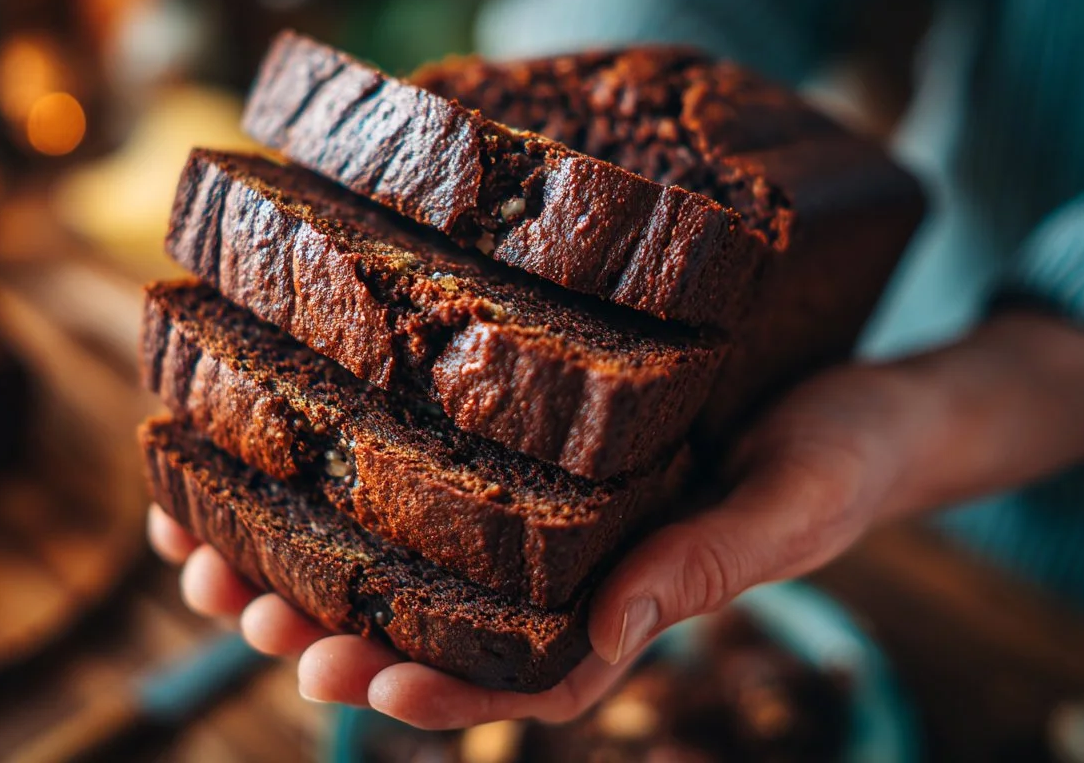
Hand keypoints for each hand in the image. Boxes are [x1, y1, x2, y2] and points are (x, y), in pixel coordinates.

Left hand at [151, 312, 1083, 728]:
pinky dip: (348, 476)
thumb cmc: (843, 454)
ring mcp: (547, 509)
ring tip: (219, 556)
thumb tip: (605, 633)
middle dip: (342, 634)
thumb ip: (709, 565)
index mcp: (629, 605)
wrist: (864, 392)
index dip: (442, 691)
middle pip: (443, 628)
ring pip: (419, 560)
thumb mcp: (792, 504)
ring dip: (315, 565)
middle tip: (256, 616)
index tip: (364, 678)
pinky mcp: (535, 441)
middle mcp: (571, 568)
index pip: (526, 680)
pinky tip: (272, 453)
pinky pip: (436, 471)